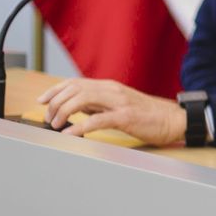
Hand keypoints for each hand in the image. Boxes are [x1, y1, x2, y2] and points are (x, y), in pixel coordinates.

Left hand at [38, 78, 186, 145]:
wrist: (174, 120)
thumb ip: (99, 105)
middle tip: (48, 118)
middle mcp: (112, 90)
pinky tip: (70, 134)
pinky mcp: (126, 117)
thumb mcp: (119, 105)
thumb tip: (76, 110)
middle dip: (55, 103)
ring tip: (56, 125)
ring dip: (63, 112)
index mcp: (109, 87)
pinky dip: (79, 126)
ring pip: (81, 99)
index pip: (75, 82)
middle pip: (74, 89)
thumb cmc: (148, 116)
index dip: (54, 90)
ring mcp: (119, 102)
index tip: (41, 100)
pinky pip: (97, 120)